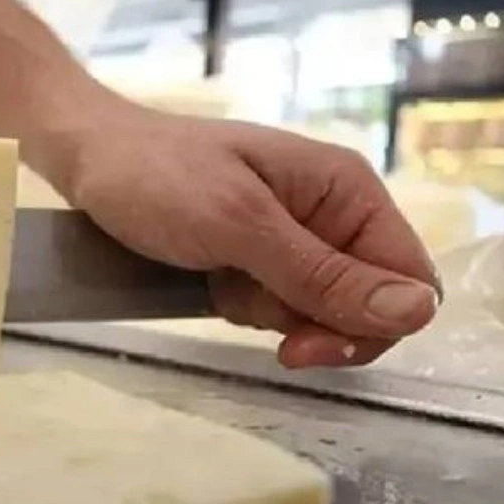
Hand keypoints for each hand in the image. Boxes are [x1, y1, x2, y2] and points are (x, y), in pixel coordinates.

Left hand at [31, 101, 439, 368]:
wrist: (86, 156)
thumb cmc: (156, 177)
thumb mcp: (238, 226)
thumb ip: (322, 274)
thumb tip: (416, 312)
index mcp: (347, 191)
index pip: (410, 280)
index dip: (373, 326)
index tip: (306, 346)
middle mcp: (332, 214)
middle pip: (368, 304)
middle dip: (317, 326)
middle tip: (259, 328)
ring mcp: (294, 238)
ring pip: (318, 313)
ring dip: (272, 315)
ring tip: (220, 281)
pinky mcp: (257, 257)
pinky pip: (276, 306)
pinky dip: (245, 308)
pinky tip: (209, 284)